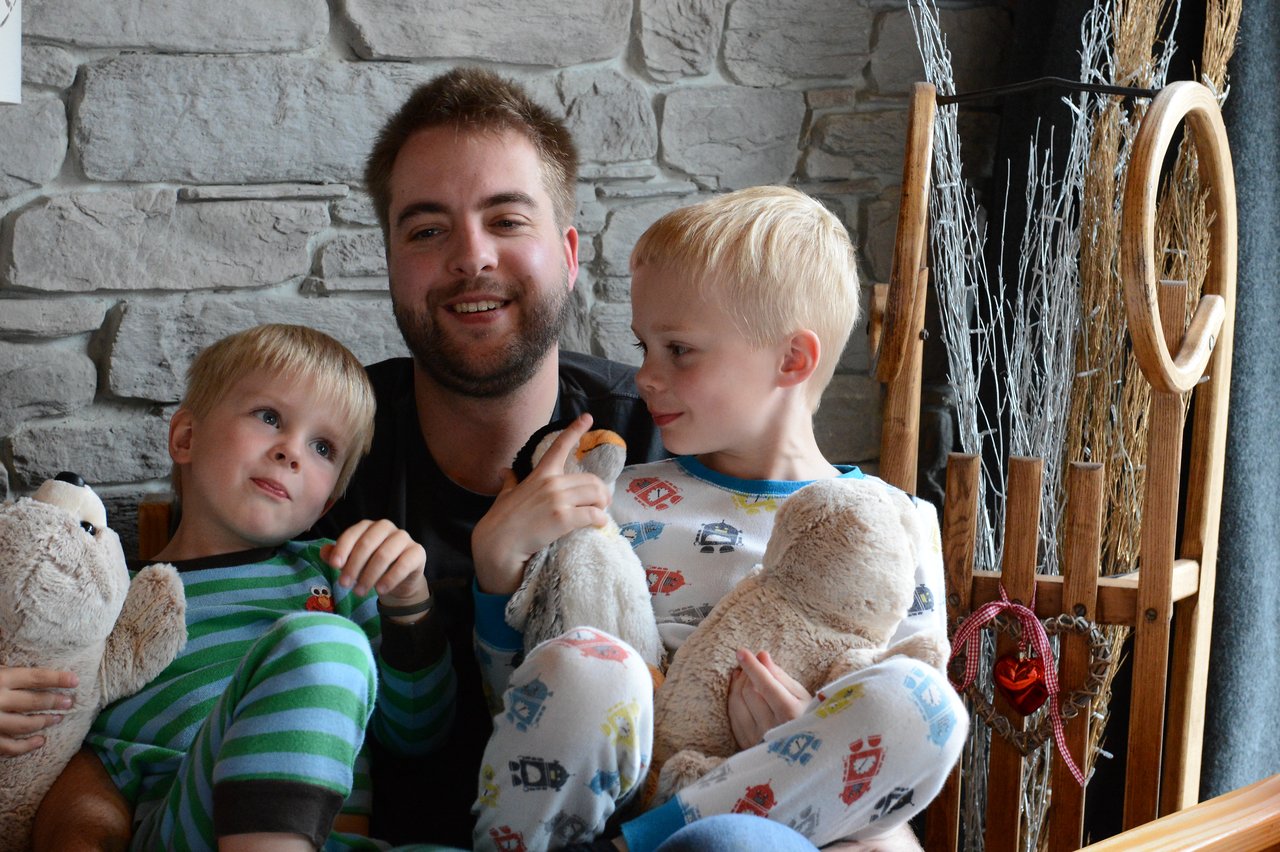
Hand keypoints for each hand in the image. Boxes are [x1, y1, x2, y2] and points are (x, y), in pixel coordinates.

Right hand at [0, 666, 77, 756]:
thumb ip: (10, 672)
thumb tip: (34, 669)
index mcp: (1, 679)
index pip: (36, 677)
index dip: (58, 679)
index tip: (75, 680)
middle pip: (34, 702)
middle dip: (55, 702)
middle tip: (69, 703)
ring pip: (25, 725)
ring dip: (44, 722)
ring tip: (58, 719)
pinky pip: (10, 747)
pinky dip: (26, 746)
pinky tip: (40, 741)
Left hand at [321, 520, 429, 607]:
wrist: (397, 582)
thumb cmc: (371, 567)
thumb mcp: (352, 563)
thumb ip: (337, 557)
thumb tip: (323, 552)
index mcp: (369, 526)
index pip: (353, 533)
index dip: (342, 549)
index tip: (334, 566)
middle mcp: (386, 528)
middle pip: (367, 544)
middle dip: (354, 566)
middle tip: (344, 585)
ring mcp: (404, 538)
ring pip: (384, 554)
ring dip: (369, 575)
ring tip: (359, 592)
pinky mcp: (417, 552)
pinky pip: (403, 564)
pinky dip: (390, 578)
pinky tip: (380, 590)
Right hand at [471, 413, 611, 594]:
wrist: (497, 544)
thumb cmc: (501, 521)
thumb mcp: (505, 495)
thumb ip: (510, 481)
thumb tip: (504, 471)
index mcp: (540, 474)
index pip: (559, 446)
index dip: (575, 429)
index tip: (588, 417)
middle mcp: (551, 483)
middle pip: (591, 480)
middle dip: (601, 492)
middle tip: (602, 503)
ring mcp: (558, 500)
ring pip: (596, 495)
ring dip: (602, 506)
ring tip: (600, 514)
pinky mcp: (563, 518)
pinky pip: (593, 515)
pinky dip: (600, 520)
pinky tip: (598, 525)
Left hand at [727, 650, 810, 750]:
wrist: (805, 754)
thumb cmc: (806, 717)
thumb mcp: (801, 696)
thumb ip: (780, 676)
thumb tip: (761, 656)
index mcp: (791, 714)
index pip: (767, 686)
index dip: (753, 667)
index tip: (741, 652)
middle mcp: (772, 728)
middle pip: (749, 692)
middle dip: (747, 673)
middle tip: (751, 663)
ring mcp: (757, 739)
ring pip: (737, 703)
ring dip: (737, 684)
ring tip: (744, 674)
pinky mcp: (746, 745)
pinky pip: (733, 716)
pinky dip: (733, 699)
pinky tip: (739, 689)